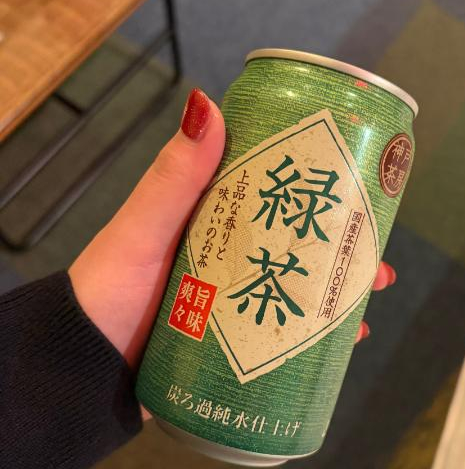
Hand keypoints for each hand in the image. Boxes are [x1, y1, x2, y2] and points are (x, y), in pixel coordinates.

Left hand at [70, 89, 395, 370]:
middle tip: (377, 259)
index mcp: (213, 218)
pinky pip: (284, 329)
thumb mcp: (142, 230)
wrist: (84, 366)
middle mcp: (229, 254)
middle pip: (299, 244)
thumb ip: (173, 176)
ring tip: (368, 306)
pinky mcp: (234, 338)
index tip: (359, 189)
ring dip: (338, 293)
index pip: (275, 193)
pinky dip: (316, 336)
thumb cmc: (110, 291)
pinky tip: (345, 343)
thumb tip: (207, 102)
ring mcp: (235, 297)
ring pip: (299, 287)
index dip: (319, 190)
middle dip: (344, 250)